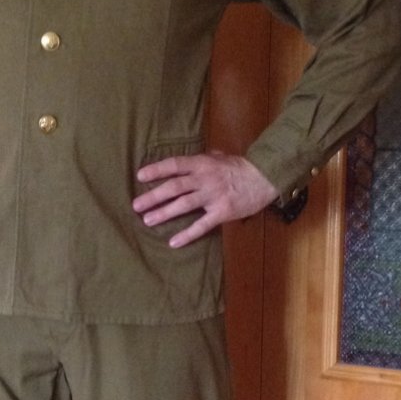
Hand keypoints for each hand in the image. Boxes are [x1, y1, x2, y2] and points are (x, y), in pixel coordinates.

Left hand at [132, 151, 279, 247]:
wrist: (264, 178)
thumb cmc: (241, 167)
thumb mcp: (221, 157)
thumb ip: (204, 159)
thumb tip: (189, 161)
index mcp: (202, 163)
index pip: (174, 165)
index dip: (156, 170)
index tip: (140, 176)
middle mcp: (205, 179)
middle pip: (174, 187)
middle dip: (153, 196)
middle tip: (136, 205)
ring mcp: (213, 196)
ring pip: (183, 205)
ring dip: (164, 213)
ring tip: (147, 220)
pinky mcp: (221, 212)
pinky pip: (201, 225)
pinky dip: (187, 235)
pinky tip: (173, 242)